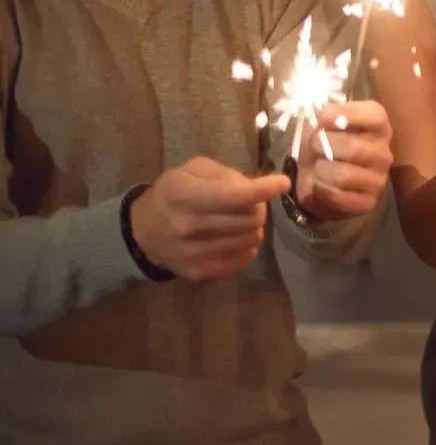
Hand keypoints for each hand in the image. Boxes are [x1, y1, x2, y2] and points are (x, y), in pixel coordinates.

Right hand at [129, 156, 291, 281]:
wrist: (143, 232)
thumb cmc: (174, 194)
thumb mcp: (192, 171)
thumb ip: (224, 174)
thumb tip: (255, 187)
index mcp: (181, 194)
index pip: (231, 196)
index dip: (261, 190)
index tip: (283, 183)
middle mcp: (185, 225)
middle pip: (247, 219)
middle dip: (259, 208)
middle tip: (251, 204)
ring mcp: (192, 253)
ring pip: (250, 239)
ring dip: (254, 227)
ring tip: (241, 220)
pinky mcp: (199, 273)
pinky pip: (243, 259)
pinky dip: (247, 247)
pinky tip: (235, 238)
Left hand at [295, 99, 393, 221]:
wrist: (317, 180)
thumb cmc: (322, 146)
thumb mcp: (320, 125)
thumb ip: (322, 115)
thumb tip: (319, 112)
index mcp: (378, 128)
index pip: (375, 115)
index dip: (348, 113)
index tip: (322, 116)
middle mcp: (384, 153)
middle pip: (353, 147)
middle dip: (323, 145)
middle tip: (313, 145)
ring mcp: (379, 180)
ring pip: (343, 174)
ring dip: (320, 170)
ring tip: (318, 168)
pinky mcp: (367, 202)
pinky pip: (337, 196)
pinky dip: (321, 190)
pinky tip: (321, 185)